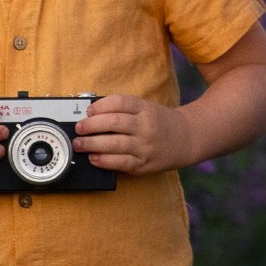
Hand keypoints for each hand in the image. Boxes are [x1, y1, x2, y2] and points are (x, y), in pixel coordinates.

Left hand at [74, 93, 196, 174]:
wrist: (186, 139)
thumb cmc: (159, 123)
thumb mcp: (146, 109)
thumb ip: (123, 110)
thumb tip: (91, 115)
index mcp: (146, 108)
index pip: (120, 102)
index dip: (100, 106)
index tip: (88, 111)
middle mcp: (146, 126)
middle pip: (114, 122)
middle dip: (90, 125)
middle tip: (79, 128)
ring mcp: (145, 146)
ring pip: (114, 143)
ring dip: (92, 144)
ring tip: (79, 144)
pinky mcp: (144, 164)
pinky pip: (120, 162)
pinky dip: (104, 161)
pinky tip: (94, 158)